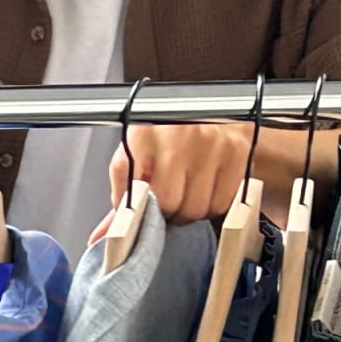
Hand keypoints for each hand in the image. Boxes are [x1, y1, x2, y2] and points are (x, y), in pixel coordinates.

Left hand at [101, 122, 253, 231]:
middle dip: (167, 211)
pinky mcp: (236, 151)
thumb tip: (103, 235)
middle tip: (168, 201)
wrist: (210, 106)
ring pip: (197, 208)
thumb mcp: (136, 155)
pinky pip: (223, 202)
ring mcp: (210, 142)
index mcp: (143, 133)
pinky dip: (214, 204)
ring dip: (191, 210)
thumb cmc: (166, 134)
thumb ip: (123, 195)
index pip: (134, 193)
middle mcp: (177, 134)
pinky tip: (208, 187)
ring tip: (188, 191)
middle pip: (169, 203)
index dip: (138, 210)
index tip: (142, 210)